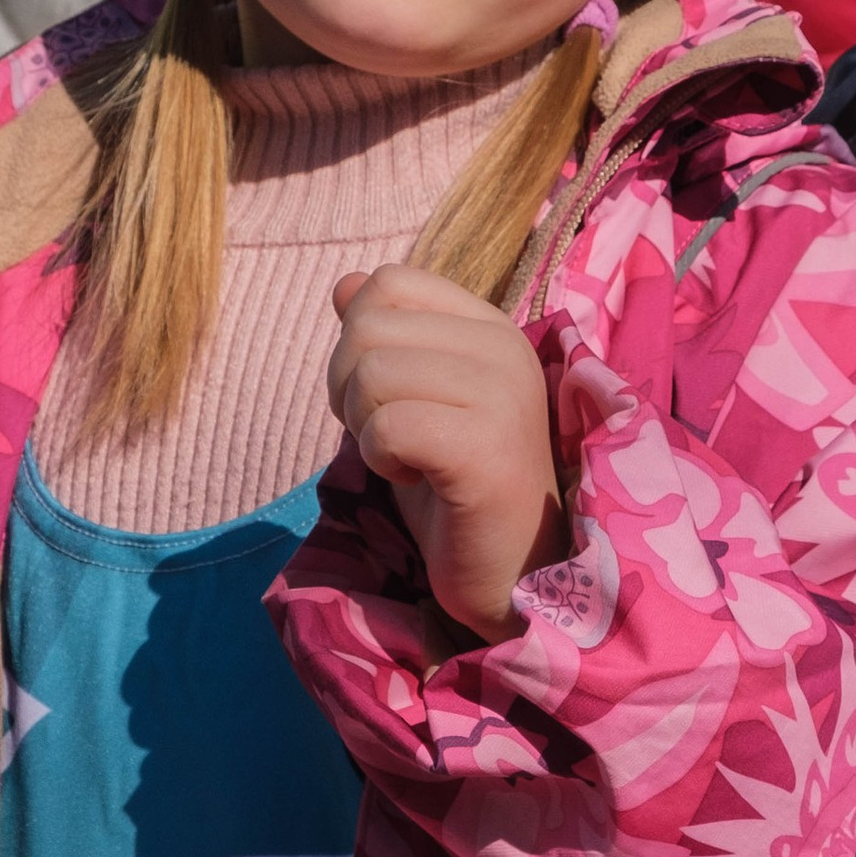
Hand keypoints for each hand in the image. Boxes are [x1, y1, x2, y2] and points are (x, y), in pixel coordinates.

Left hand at [327, 263, 564, 643]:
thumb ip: (385, 338)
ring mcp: (502, 395)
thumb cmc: (457, 489)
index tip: (390, 398)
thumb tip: (344, 283)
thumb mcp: (414, 399)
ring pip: (369, 374)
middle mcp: (505, 348)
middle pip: (366, 327)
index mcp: (490, 327)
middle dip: (350, 388)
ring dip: (367, 429)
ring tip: (411, 460)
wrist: (511, 573)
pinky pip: (386, 426)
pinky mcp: (486, 448)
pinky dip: (381, 459)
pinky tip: (419, 480)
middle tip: (393, 437)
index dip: (360, 341)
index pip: (388, 283)